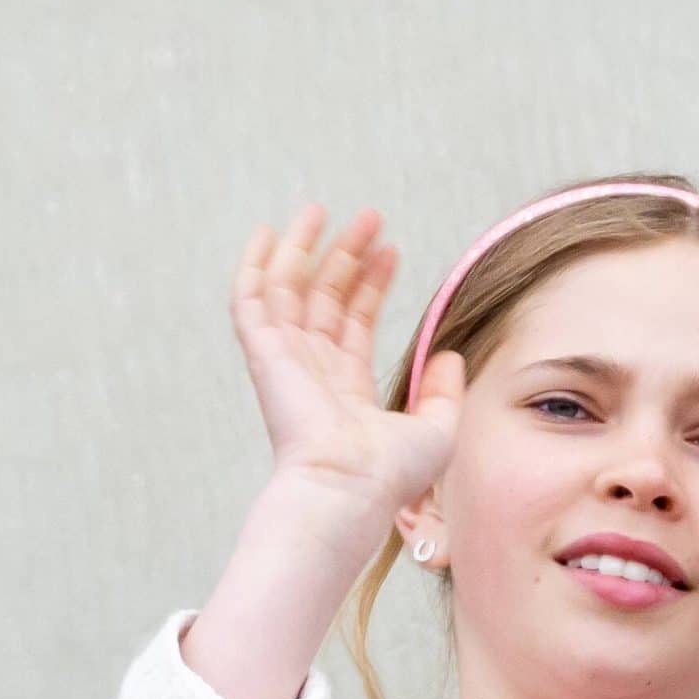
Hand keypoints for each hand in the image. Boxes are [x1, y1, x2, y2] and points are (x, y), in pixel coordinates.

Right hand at [231, 205, 459, 520]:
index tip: (391, 251)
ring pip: (289, 291)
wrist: (350, 487)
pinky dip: (254, 266)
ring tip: (328, 211)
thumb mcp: (438, 429)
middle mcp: (311, 373)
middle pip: (324, 299)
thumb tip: (448, 354)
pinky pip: (250, 302)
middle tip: (369, 218)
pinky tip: (266, 233)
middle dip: (344, 256)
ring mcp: (285, 362)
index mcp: (345, 391)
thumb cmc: (389, 474)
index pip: (354, 323)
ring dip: (306, 249)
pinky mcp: (265, 355)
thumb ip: (444, 391)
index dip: (371, 284)